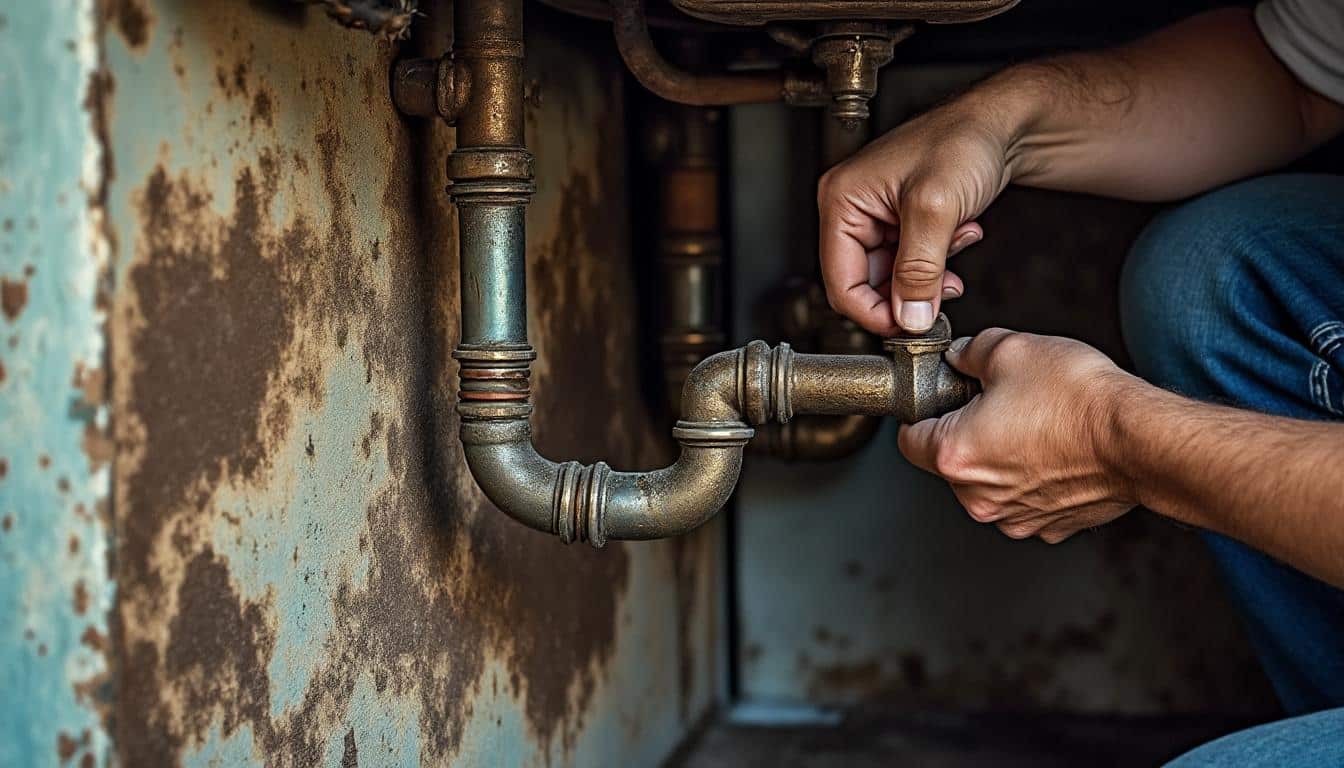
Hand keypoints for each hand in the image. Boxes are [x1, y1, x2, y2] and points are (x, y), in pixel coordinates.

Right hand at [817, 103, 1012, 333]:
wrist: (1003, 122)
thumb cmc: (963, 139)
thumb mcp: (936, 209)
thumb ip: (918, 270)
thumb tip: (909, 318)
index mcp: (842, 201)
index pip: (840, 283)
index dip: (875, 313)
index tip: (910, 327)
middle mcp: (852, 210)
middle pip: (866, 284)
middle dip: (910, 290)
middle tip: (944, 287)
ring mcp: (877, 216)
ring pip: (893, 277)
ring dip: (930, 273)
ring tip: (956, 244)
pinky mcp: (901, 221)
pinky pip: (912, 262)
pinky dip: (939, 260)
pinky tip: (960, 233)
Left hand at [898, 329, 1141, 542]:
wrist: (1141, 438)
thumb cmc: (1078, 399)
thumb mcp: (1010, 348)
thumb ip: (969, 352)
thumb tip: (960, 357)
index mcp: (955, 455)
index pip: (908, 440)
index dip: (922, 414)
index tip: (940, 402)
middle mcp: (979, 497)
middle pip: (949, 463)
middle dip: (966, 433)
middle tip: (1000, 405)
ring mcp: (1015, 516)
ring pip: (988, 483)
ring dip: (1001, 458)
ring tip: (1035, 426)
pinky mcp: (1049, 526)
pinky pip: (1025, 499)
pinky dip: (1033, 478)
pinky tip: (1056, 451)